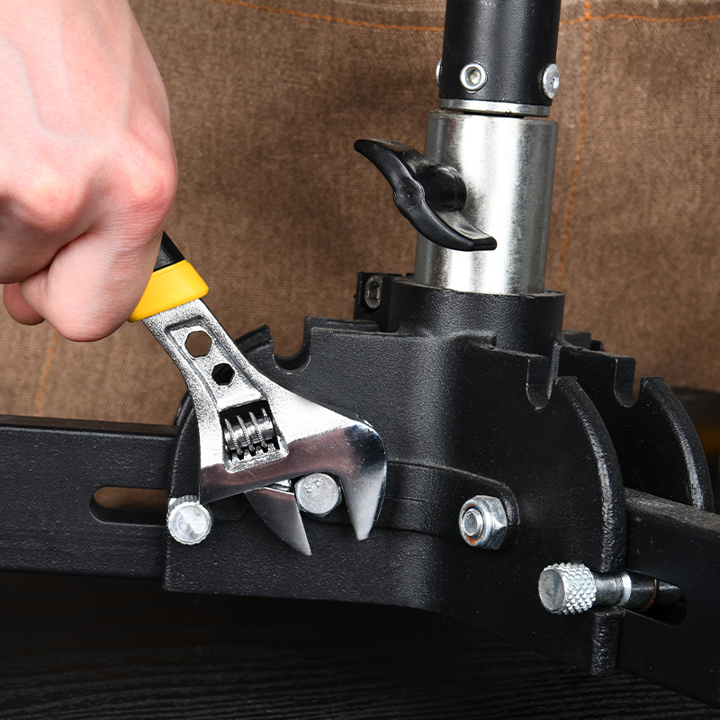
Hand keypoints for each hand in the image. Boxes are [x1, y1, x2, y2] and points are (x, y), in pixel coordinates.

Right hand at [0, 0, 176, 340]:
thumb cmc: (83, 37)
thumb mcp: (134, 145)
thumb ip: (107, 233)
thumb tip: (41, 300)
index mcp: (136, 195)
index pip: (91, 317)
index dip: (67, 298)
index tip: (60, 278)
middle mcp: (68, 191)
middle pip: (20, 284)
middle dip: (23, 248)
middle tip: (31, 183)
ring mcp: (2, 175)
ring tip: (13, 138)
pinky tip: (0, 132)